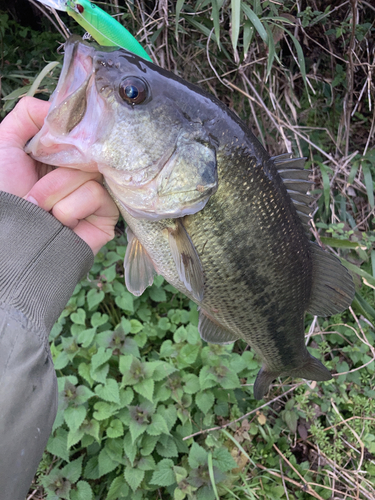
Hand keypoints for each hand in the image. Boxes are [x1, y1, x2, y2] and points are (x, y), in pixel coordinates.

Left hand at [0, 97, 118, 253]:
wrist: (10, 239)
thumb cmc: (4, 194)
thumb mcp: (4, 144)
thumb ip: (27, 114)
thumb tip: (60, 104)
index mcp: (59, 154)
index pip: (79, 131)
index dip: (68, 134)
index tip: (50, 145)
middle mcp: (79, 172)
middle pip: (87, 150)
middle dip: (55, 169)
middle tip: (34, 183)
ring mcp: (94, 193)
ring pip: (90, 173)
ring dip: (57, 192)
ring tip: (43, 210)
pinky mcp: (106, 215)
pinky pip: (97, 195)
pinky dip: (72, 207)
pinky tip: (62, 221)